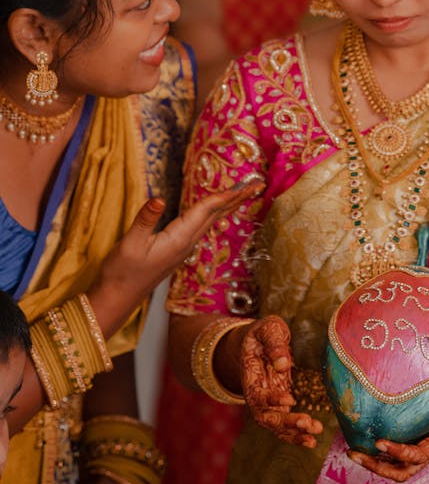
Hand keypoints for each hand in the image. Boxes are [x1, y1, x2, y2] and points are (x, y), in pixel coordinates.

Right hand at [90, 176, 263, 337]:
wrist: (116, 299)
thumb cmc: (121, 273)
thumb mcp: (129, 243)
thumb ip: (145, 220)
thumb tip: (158, 198)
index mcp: (179, 239)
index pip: (206, 211)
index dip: (225, 194)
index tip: (246, 184)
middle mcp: (186, 244)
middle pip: (215, 215)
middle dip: (235, 198)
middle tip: (256, 184)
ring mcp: (182, 250)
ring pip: (209, 222)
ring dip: (226, 206)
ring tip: (240, 193)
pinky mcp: (176, 253)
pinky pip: (200, 228)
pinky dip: (211, 215)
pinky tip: (213, 213)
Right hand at [240, 316, 322, 447]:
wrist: (259, 340)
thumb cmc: (263, 332)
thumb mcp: (268, 328)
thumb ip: (274, 343)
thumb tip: (283, 364)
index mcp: (249, 375)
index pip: (256, 394)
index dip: (270, 399)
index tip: (289, 399)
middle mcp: (256, 393)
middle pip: (265, 416)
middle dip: (284, 423)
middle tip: (306, 422)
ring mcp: (267, 402)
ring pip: (275, 425)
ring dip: (293, 432)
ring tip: (315, 433)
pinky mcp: (278, 405)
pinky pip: (284, 424)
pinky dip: (297, 433)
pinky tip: (313, 438)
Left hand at [349, 372, 428, 481]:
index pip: (420, 455)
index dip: (400, 452)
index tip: (379, 442)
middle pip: (403, 470)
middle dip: (378, 466)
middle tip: (353, 454)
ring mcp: (426, 443)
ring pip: (398, 465)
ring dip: (375, 461)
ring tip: (352, 450)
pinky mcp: (421, 435)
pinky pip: (399, 449)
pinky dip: (380, 448)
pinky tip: (364, 434)